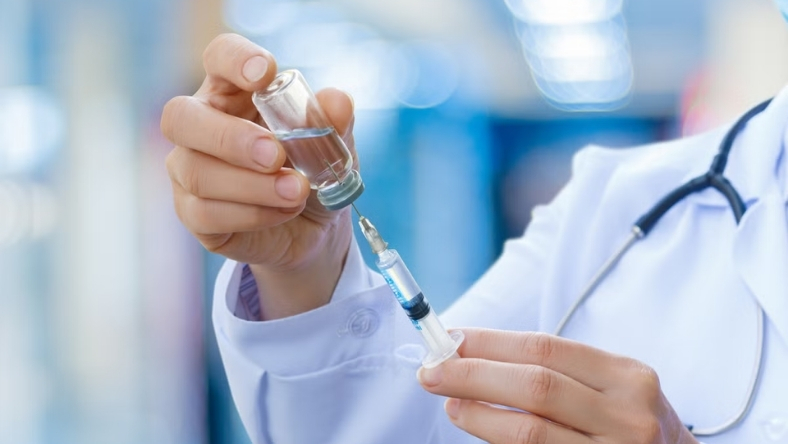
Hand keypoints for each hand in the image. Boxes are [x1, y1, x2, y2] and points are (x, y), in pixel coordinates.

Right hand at [161, 34, 356, 318]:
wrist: (314, 228)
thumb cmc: (312, 170)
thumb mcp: (333, 145)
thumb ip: (334, 122)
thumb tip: (337, 102)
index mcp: (233, 91)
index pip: (219, 57)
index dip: (234, 59)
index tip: (265, 74)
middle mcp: (199, 125)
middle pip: (180, 117)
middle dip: (230, 137)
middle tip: (276, 155)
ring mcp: (189, 170)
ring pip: (197, 173)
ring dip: (253, 185)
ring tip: (298, 191)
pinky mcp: (192, 214)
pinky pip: (206, 214)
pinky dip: (252, 214)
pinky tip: (284, 212)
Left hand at [417, 329, 698, 443]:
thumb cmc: (629, 422)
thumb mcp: (611, 386)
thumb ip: (555, 369)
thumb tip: (471, 352)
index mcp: (628, 377)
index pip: (545, 349)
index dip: (490, 342)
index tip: (451, 338)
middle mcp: (628, 417)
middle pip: (534, 386)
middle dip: (473, 374)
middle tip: (432, 370)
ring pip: (529, 432)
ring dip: (477, 414)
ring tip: (449, 402)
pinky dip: (498, 441)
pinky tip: (477, 427)